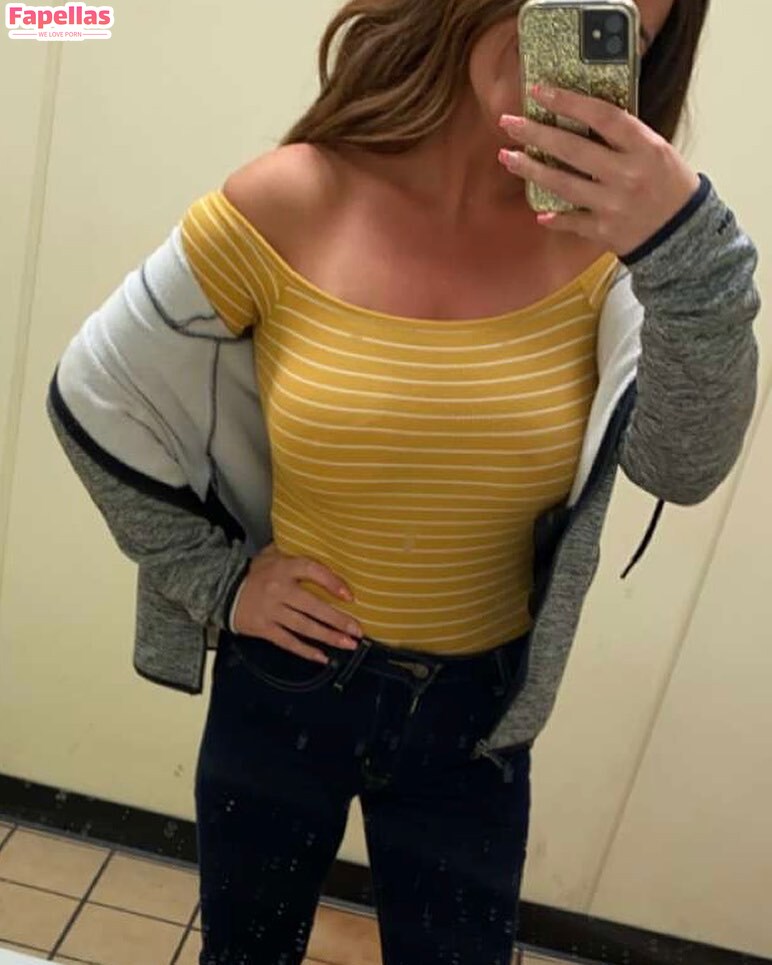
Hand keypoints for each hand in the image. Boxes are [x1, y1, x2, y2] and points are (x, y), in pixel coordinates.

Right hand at [232, 541, 362, 662]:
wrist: (222, 589)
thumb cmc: (255, 572)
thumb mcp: (272, 554)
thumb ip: (294, 551)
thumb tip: (324, 545)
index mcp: (283, 567)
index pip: (313, 571)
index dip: (333, 583)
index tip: (350, 596)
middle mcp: (279, 589)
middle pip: (313, 607)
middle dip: (338, 620)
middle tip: (358, 630)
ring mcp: (271, 611)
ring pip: (304, 627)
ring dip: (328, 637)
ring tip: (348, 644)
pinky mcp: (263, 628)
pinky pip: (288, 642)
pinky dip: (305, 651)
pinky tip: (322, 657)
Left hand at [498, 84, 700, 256]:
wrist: (683, 231)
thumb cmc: (668, 184)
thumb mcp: (655, 150)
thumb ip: (623, 136)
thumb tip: (579, 116)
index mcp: (644, 147)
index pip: (602, 116)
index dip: (569, 102)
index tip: (540, 92)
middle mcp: (626, 174)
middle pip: (573, 149)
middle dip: (536, 134)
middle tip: (508, 122)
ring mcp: (613, 204)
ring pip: (564, 185)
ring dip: (531, 170)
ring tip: (508, 157)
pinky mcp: (604, 230)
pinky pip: (572, 221)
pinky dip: (555, 217)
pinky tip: (539, 212)